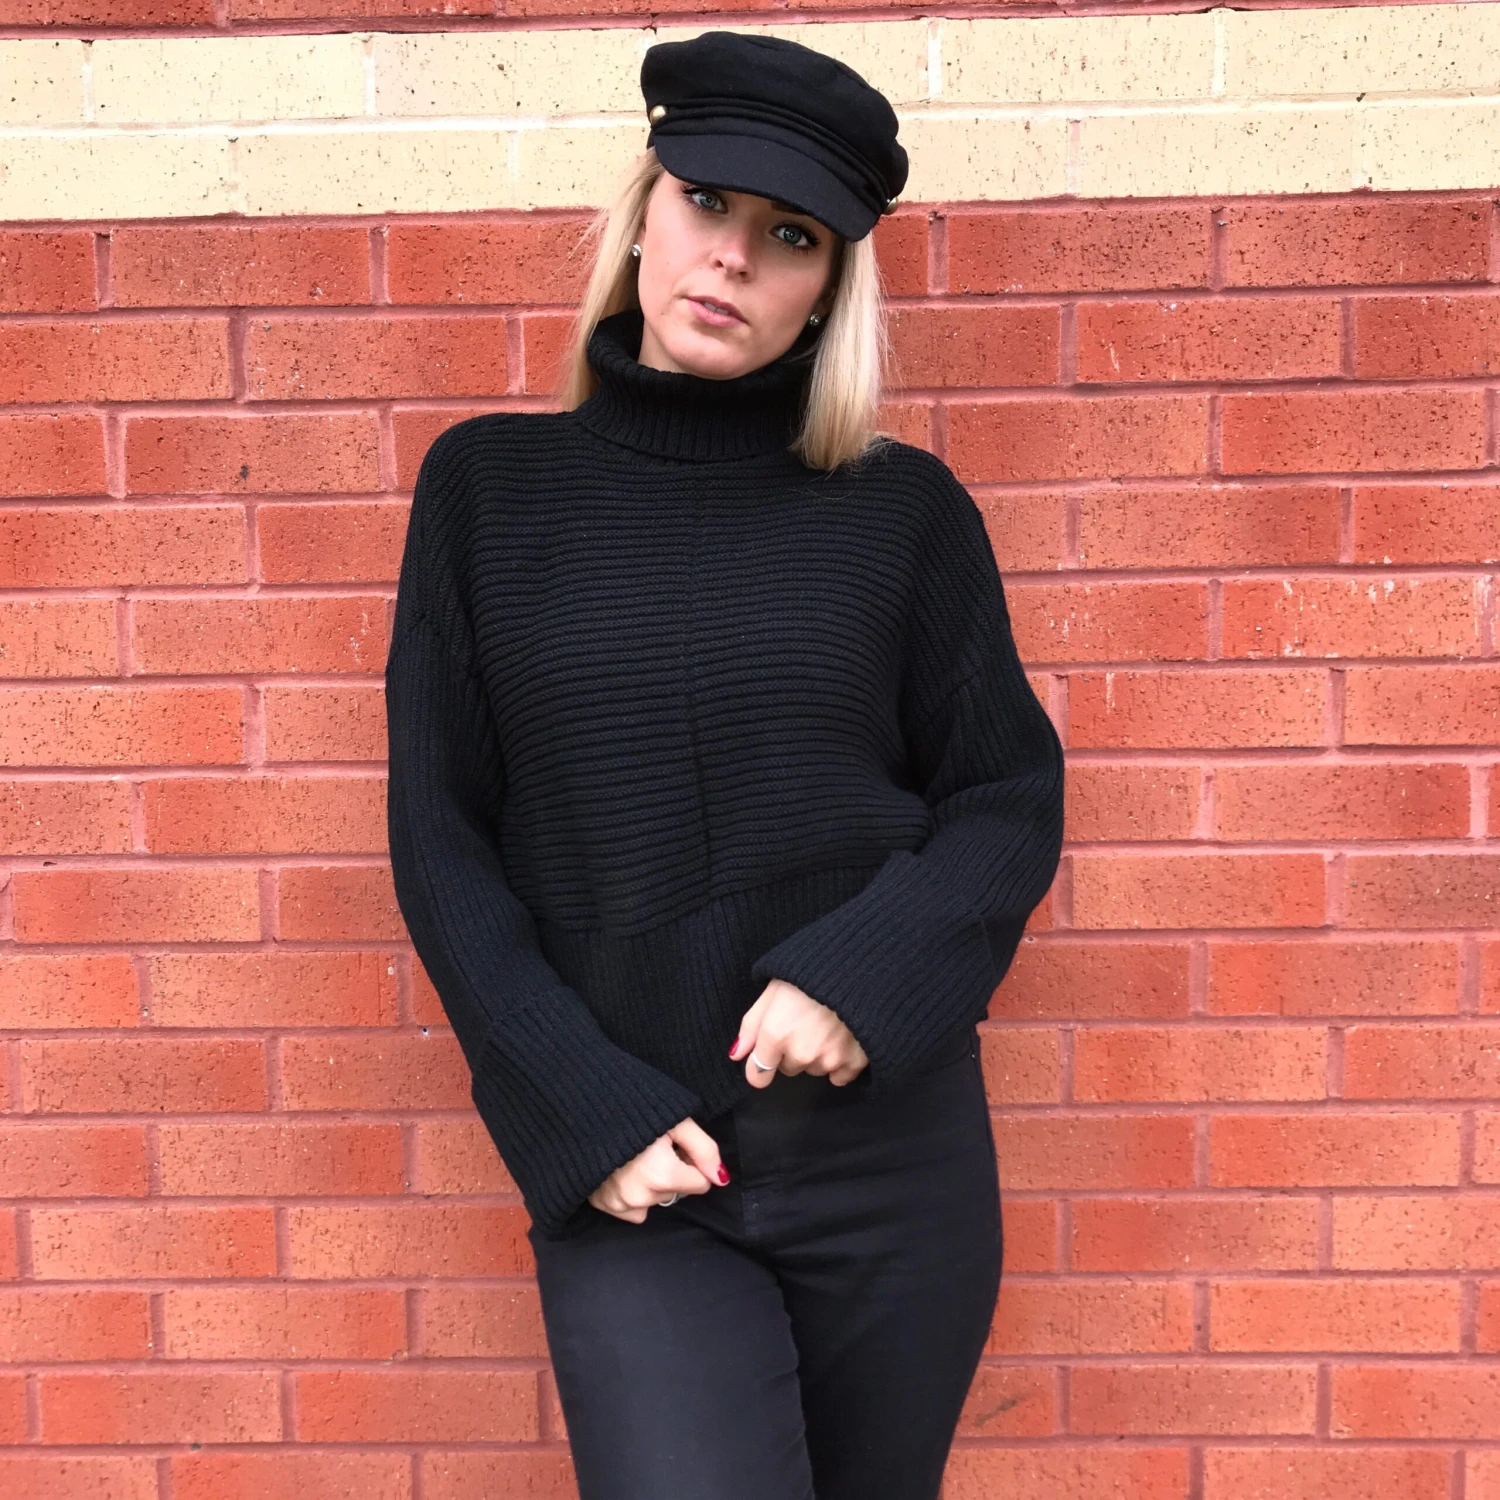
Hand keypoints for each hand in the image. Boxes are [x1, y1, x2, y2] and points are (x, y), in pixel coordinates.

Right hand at [587, 1117, 729, 1224]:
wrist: (584, 1107)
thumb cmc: (635, 1108)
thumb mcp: (678, 1120)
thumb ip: (705, 1149)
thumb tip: (721, 1178)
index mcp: (662, 1175)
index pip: (701, 1183)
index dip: (691, 1161)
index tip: (675, 1145)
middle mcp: (640, 1196)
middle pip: (676, 1192)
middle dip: (672, 1172)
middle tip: (654, 1147)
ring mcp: (619, 1204)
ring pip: (655, 1200)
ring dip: (652, 1184)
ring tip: (636, 1156)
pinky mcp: (602, 1205)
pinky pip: (631, 1210)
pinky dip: (631, 1195)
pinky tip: (622, 1171)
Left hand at [729, 978, 868, 1088]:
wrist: (859, 966)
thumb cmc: (810, 974)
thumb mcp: (773, 989)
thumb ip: (752, 1025)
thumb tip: (736, 1054)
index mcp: (776, 1033)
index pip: (757, 1075)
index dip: (760, 1065)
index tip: (769, 1054)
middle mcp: (801, 1053)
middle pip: (789, 1069)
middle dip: (792, 1051)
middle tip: (805, 1023)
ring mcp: (829, 1059)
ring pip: (814, 1069)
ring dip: (817, 1055)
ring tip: (827, 1025)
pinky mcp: (855, 1062)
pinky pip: (839, 1077)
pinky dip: (840, 1063)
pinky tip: (843, 1038)